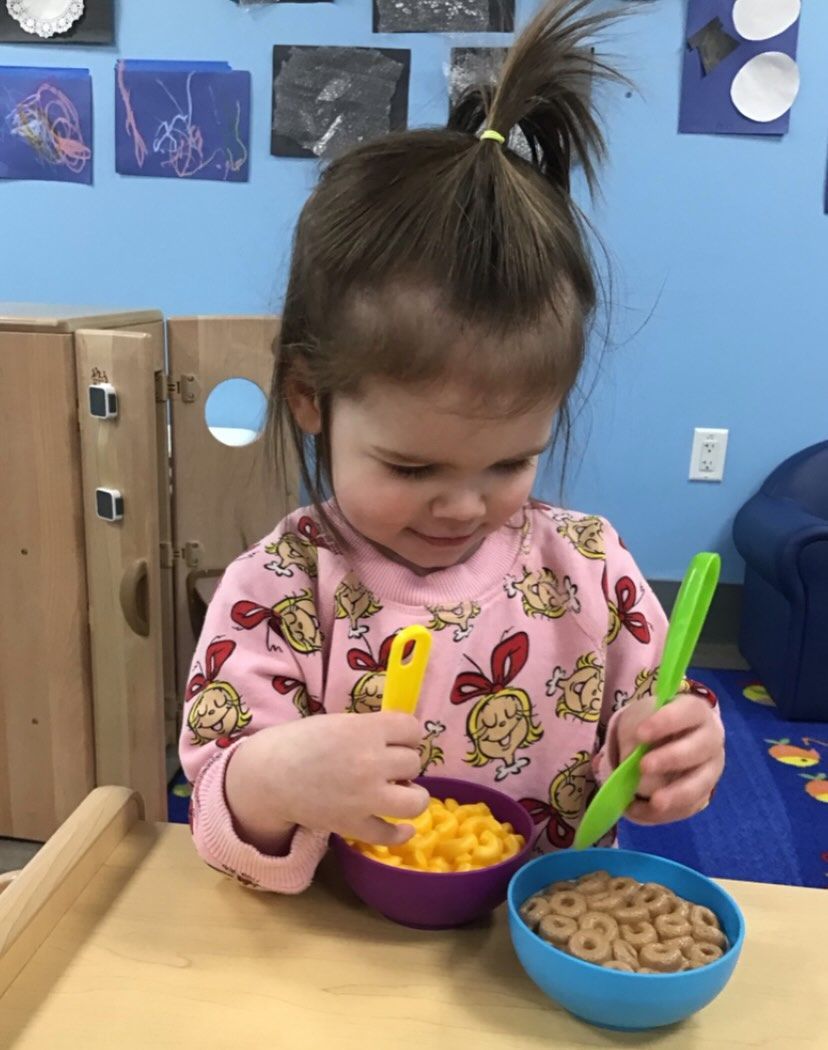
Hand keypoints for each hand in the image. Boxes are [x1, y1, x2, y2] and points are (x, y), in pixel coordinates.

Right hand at [225, 712, 427, 849]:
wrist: (269, 776)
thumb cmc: (301, 741)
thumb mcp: (340, 722)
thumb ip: (371, 729)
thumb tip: (403, 739)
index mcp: (366, 730)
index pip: (413, 728)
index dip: (406, 733)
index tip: (396, 738)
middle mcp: (371, 763)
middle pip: (414, 762)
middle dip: (403, 761)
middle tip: (386, 763)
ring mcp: (365, 798)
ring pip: (416, 800)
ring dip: (411, 794)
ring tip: (399, 791)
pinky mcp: (354, 825)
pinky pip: (391, 834)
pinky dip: (400, 832)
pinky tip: (402, 826)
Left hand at [615, 692, 723, 825]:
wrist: (666, 740)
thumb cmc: (655, 724)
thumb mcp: (641, 719)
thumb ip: (636, 734)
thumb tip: (630, 760)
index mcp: (697, 712)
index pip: (688, 712)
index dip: (666, 722)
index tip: (640, 733)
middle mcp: (711, 740)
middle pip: (699, 749)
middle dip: (671, 758)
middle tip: (644, 766)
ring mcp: (711, 769)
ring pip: (701, 784)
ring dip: (677, 793)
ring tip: (654, 801)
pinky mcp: (703, 794)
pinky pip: (688, 807)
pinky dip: (664, 812)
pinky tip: (638, 809)